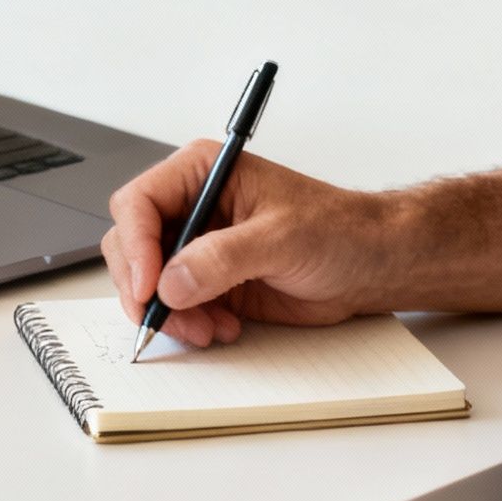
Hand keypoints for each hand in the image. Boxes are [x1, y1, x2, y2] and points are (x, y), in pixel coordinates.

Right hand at [100, 141, 384, 346]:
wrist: (369, 264)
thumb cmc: (339, 230)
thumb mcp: (282, 237)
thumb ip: (223, 257)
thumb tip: (172, 281)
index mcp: (203, 172)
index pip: (140, 203)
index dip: (136, 245)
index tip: (149, 286)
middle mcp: (193, 206)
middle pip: (131, 244)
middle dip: (145, 287)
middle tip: (167, 318)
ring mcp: (197, 246)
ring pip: (147, 281)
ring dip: (168, 312)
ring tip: (206, 328)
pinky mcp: (208, 281)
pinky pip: (173, 306)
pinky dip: (187, 323)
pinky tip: (221, 328)